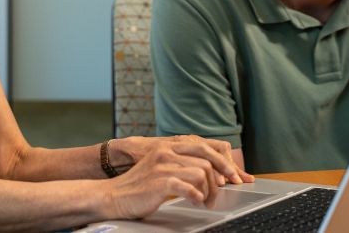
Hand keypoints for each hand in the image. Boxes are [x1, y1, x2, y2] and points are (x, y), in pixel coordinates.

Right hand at [103, 137, 252, 219]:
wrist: (114, 195)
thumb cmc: (139, 186)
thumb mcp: (161, 167)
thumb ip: (181, 164)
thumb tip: (210, 174)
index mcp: (169, 146)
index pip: (205, 147)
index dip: (223, 161)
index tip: (234, 175)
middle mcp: (167, 151)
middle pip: (207, 158)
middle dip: (223, 175)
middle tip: (228, 188)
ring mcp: (164, 166)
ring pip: (202, 173)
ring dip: (209, 190)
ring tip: (205, 200)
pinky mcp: (161, 182)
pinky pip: (189, 188)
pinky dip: (197, 196)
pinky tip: (195, 201)